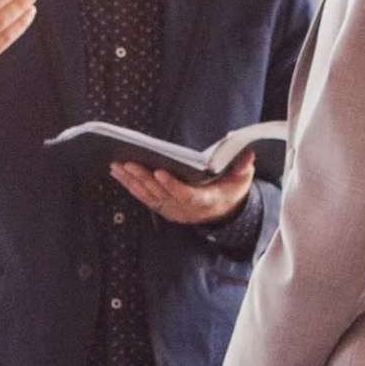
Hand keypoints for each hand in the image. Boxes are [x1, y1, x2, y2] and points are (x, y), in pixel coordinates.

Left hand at [113, 159, 252, 224]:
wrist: (224, 211)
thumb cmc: (231, 189)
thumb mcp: (242, 179)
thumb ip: (243, 167)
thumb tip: (247, 153)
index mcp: (206, 202)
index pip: (187, 195)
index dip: (172, 185)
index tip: (159, 172)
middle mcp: (187, 210)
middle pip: (162, 194)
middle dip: (143, 178)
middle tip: (127, 162)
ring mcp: (173, 210)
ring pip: (149, 197)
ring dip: (132, 181)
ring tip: (117, 165)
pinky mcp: (164, 208)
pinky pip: (145, 198)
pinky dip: (130, 185)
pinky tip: (119, 173)